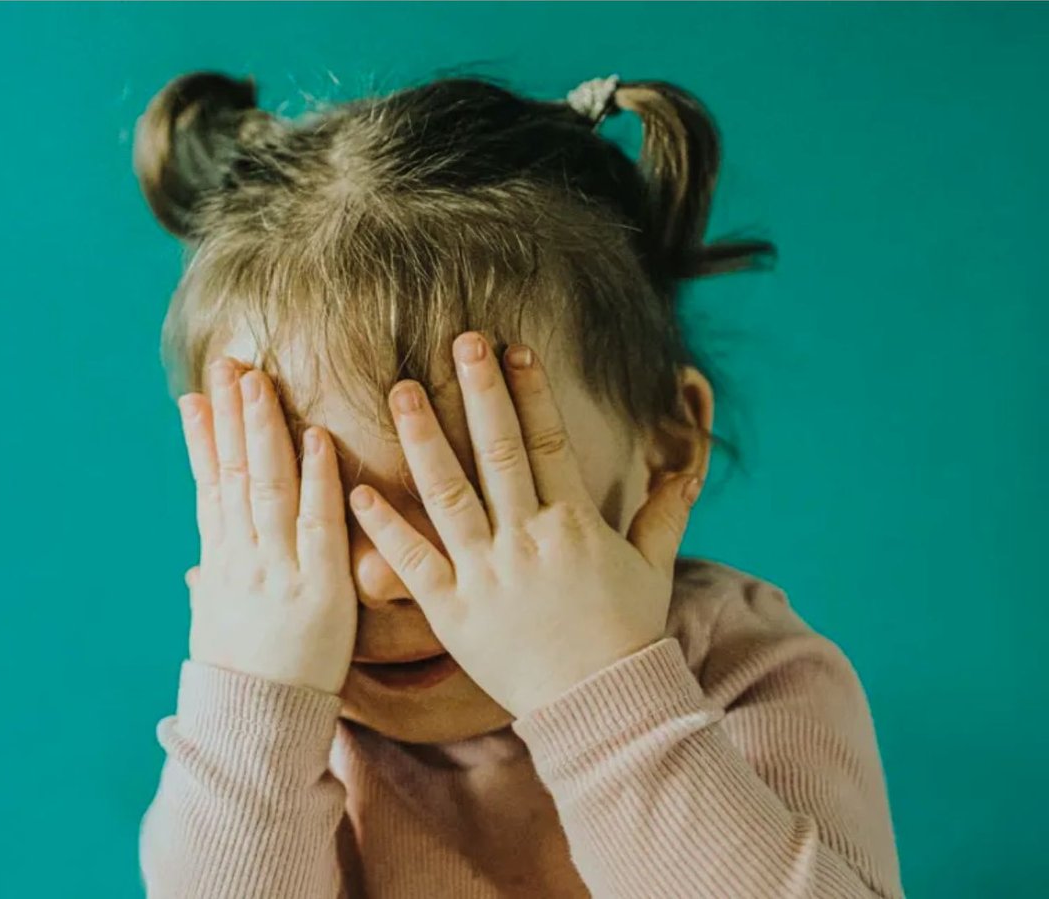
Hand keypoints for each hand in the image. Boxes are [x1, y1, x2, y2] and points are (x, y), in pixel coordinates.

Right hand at [177, 357, 357, 694]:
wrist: (257, 723)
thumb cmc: (243, 675)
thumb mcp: (217, 623)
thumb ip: (211, 584)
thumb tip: (193, 569)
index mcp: (221, 562)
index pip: (209, 487)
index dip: (203, 440)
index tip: (197, 397)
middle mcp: (243, 557)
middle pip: (235, 473)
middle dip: (231, 416)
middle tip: (230, 364)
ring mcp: (279, 569)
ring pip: (267, 485)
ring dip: (265, 429)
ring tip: (260, 381)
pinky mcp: (319, 587)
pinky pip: (316, 523)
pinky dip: (315, 479)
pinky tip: (315, 439)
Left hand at [345, 333, 702, 716]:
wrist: (602, 706)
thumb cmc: (626, 636)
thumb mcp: (653, 567)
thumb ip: (663, 512)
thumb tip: (689, 467)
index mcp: (574, 524)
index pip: (547, 443)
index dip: (530, 392)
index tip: (513, 348)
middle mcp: (528, 540)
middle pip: (498, 452)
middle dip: (478, 392)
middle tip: (458, 340)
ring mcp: (488, 574)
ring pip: (449, 495)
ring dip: (423, 440)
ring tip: (399, 391)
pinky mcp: (453, 611)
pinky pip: (414, 562)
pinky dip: (386, 526)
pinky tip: (359, 489)